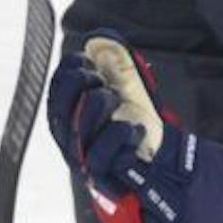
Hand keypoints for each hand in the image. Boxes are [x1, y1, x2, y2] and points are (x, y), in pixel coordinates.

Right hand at [48, 33, 195, 222]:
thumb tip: (102, 40)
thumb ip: (120, 69)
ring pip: (78, 133)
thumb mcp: (134, 96)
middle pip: (59, 112)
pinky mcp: (105, 182)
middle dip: (76, 87)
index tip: (85, 59)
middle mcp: (73, 141)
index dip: (66, 73)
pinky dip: (117, 137)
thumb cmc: (141, 132)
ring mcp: (86, 163)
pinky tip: (134, 126)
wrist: (166, 174)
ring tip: (114, 97)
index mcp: (73, 119)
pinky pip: (101, 159)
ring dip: (96, 107)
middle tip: (98, 77)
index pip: (56, 94)